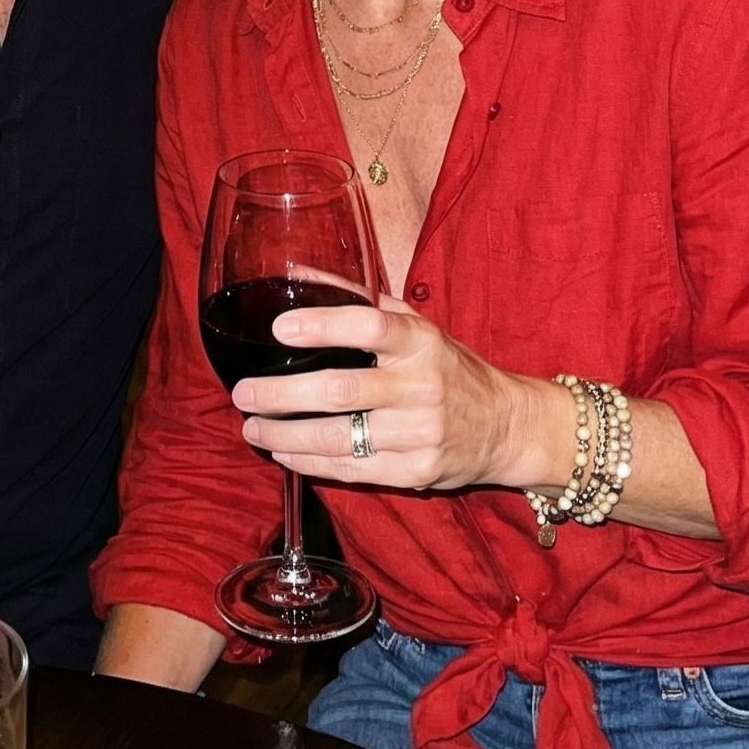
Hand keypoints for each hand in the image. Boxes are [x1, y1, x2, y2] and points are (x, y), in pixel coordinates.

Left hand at [232, 297, 537, 491]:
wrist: (506, 426)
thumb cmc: (449, 367)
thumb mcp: (416, 325)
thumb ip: (361, 300)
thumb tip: (297, 275)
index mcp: (421, 341)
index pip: (370, 325)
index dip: (322, 325)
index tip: (280, 328)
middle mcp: (422, 386)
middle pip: (341, 391)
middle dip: (281, 394)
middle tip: (243, 393)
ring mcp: (420, 434)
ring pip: (339, 438)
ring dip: (286, 435)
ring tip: (253, 427)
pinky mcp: (416, 473)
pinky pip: (352, 470)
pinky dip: (310, 463)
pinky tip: (284, 453)